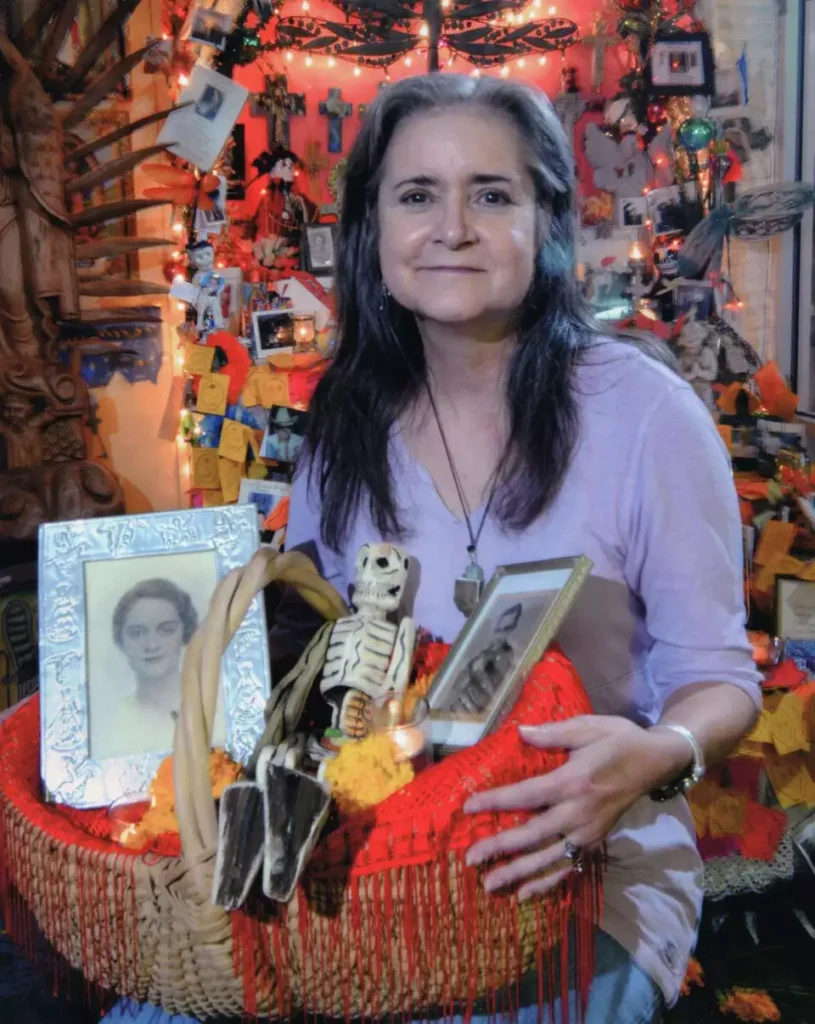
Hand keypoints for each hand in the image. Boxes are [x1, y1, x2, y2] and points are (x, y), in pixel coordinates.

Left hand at [463, 716, 690, 900]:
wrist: (654, 762)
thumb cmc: (618, 739)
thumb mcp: (588, 726)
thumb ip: (553, 733)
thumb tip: (519, 732)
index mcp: (573, 781)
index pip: (526, 795)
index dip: (496, 802)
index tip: (468, 807)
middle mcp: (579, 813)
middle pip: (532, 835)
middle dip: (500, 847)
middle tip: (470, 858)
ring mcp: (588, 832)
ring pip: (548, 858)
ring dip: (518, 873)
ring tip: (490, 885)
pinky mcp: (595, 842)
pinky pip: (568, 867)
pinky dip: (547, 883)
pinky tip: (525, 894)